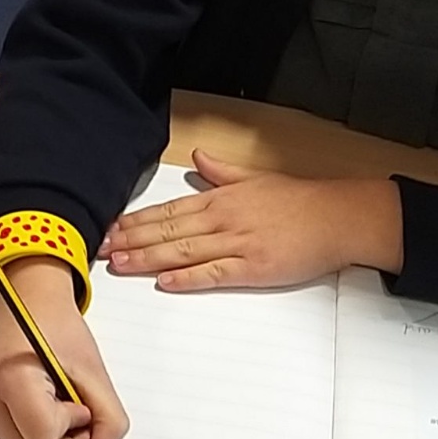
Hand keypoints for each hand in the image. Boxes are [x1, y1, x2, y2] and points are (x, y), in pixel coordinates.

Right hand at [0, 257, 128, 438]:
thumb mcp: (95, 372)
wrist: (30, 305)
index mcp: (11, 377)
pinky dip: (38, 438)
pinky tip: (46, 410)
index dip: (73, 430)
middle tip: (81, 416)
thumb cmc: (56, 327)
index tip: (81, 405)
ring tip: (62, 409)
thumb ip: (109, 420)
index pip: (43, 438)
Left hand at [100, 149, 403, 290]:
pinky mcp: (253, 268)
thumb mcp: (255, 177)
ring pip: (183, 252)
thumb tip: (199, 156)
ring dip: (148, 259)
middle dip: (130, 240)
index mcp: (220, 199)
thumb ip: (221, 172)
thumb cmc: (299, 200)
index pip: (167, 211)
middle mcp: (222, 220)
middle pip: (167, 231)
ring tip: (120, 265)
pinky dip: (188, 278)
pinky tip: (166, 282)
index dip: (135, 221)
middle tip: (99, 250)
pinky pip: (214, 273)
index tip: (109, 228)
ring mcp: (237, 244)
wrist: (338, 218)